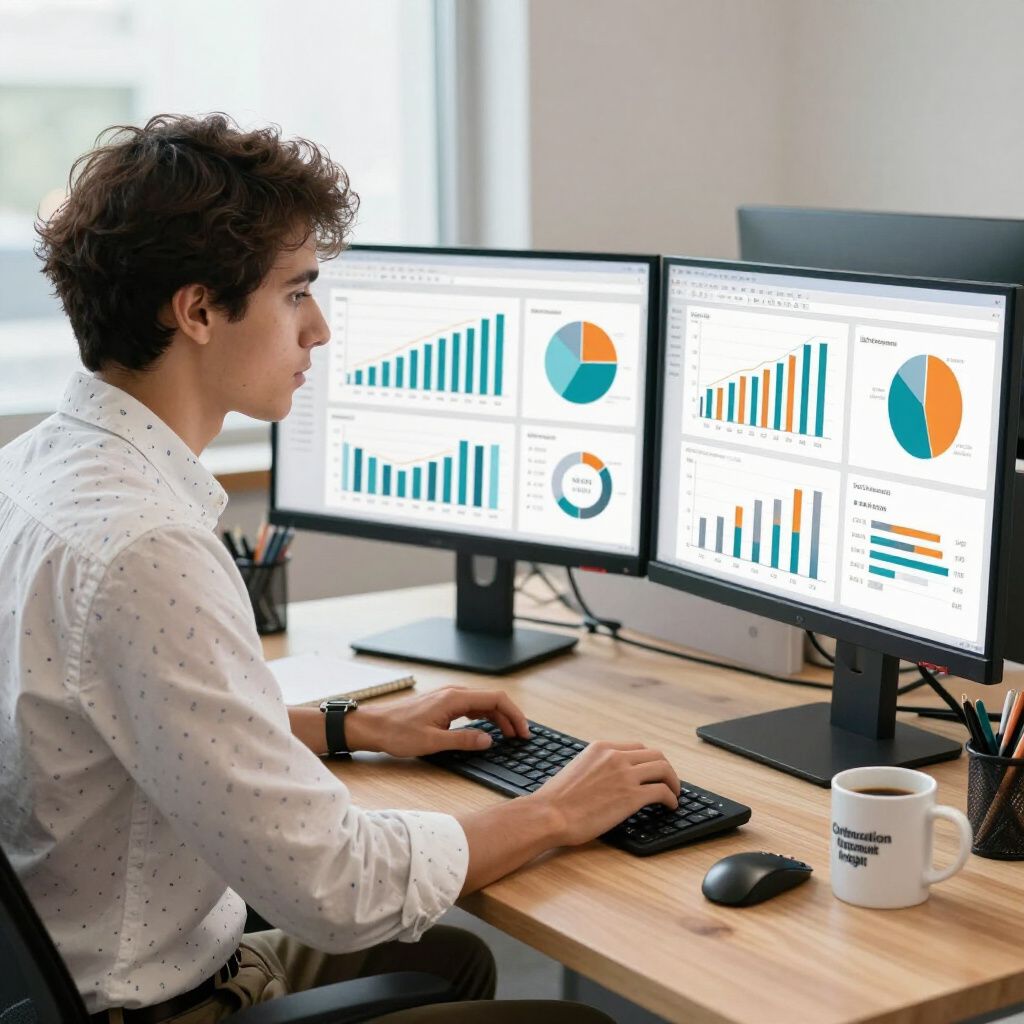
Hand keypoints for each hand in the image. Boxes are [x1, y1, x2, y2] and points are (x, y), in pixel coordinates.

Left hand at [344, 686, 530, 758]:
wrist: (373, 725)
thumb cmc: (397, 733)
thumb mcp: (432, 742)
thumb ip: (463, 740)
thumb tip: (489, 740)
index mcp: (455, 698)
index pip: (497, 699)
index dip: (515, 715)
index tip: (524, 732)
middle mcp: (454, 693)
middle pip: (493, 700)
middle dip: (511, 717)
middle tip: (521, 737)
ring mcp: (448, 697)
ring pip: (483, 703)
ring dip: (499, 718)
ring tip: (510, 735)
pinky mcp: (443, 704)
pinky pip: (472, 707)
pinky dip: (486, 717)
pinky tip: (488, 730)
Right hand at [528, 741, 679, 846]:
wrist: (549, 814)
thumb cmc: (556, 800)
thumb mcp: (577, 769)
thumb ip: (597, 767)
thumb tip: (610, 778)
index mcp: (601, 747)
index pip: (637, 747)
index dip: (648, 760)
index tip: (652, 772)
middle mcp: (615, 756)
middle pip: (655, 754)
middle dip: (666, 769)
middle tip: (668, 782)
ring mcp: (625, 775)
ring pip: (663, 769)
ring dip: (673, 781)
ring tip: (674, 794)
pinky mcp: (631, 796)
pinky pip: (662, 792)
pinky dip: (671, 798)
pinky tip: (670, 806)